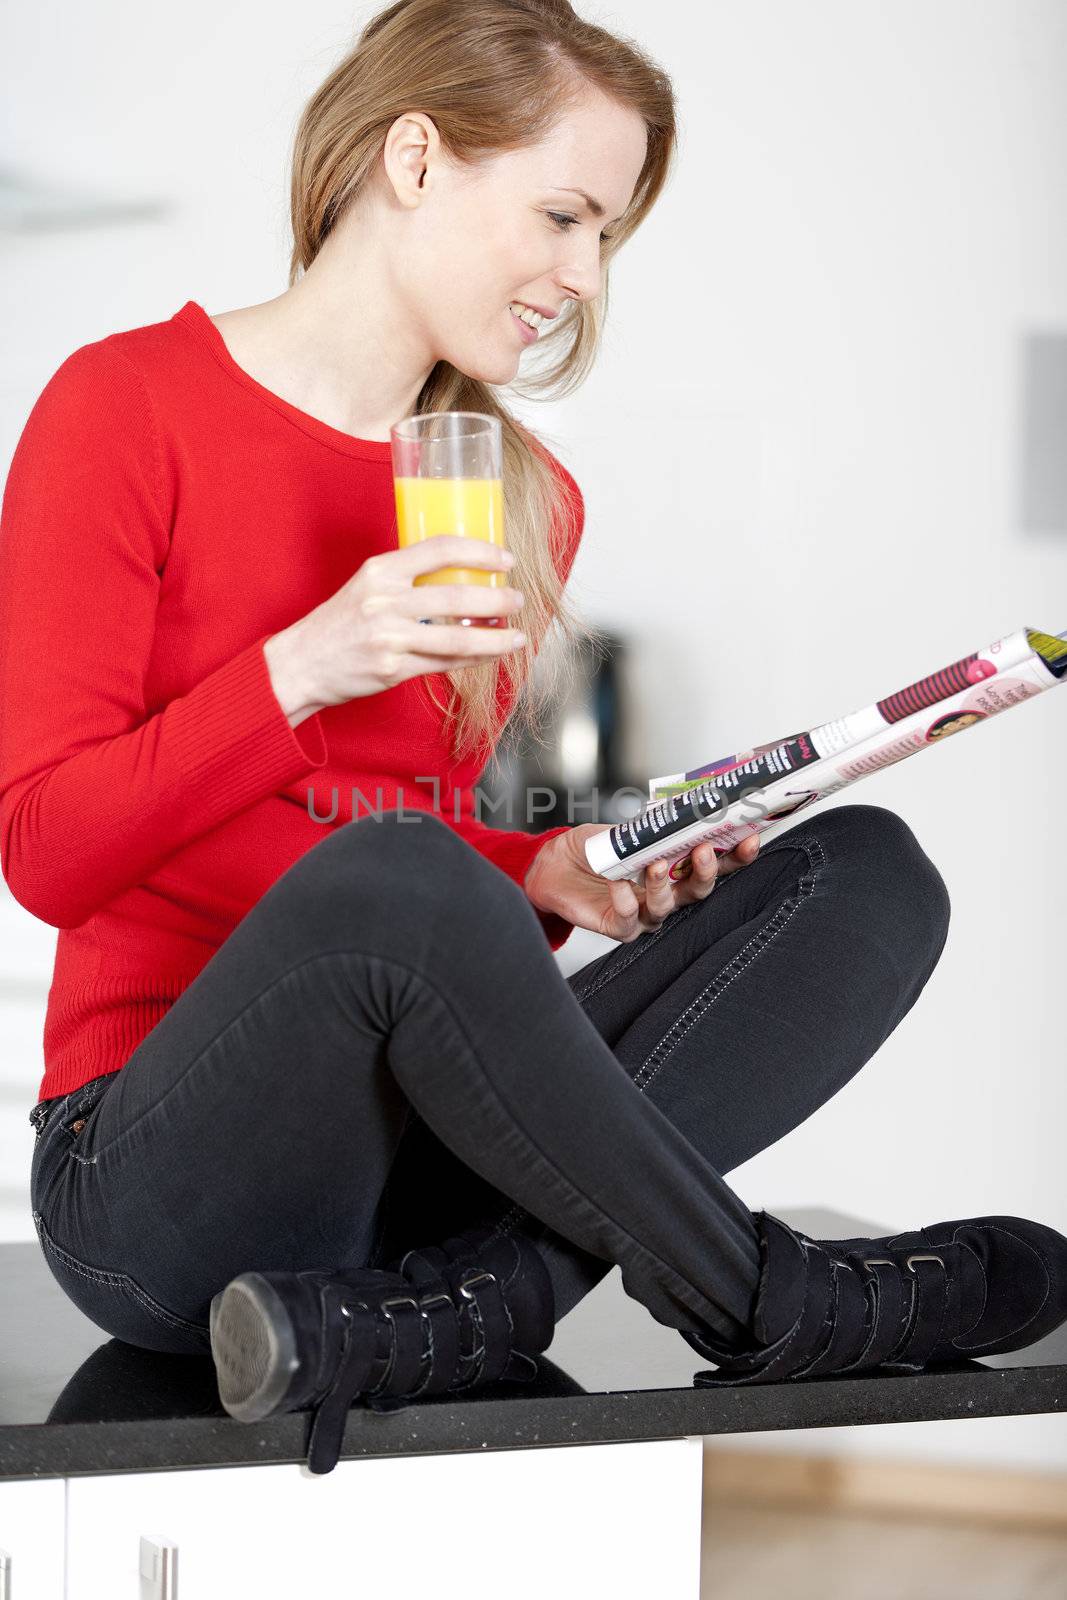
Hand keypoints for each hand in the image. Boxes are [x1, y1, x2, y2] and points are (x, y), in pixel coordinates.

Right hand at [263, 536, 525, 721]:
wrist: (301, 664)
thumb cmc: (339, 624)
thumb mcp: (367, 586)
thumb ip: (406, 579)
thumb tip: (460, 576)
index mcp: (380, 571)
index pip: (440, 549)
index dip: (480, 552)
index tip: (505, 559)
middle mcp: (385, 601)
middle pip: (457, 596)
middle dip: (497, 599)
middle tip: (518, 599)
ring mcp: (389, 637)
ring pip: (457, 637)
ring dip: (495, 637)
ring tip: (517, 636)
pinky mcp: (392, 669)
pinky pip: (444, 663)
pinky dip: (473, 659)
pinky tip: (490, 654)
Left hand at [524, 824, 761, 943]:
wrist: (553, 863)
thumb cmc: (592, 847)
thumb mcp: (625, 829)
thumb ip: (652, 826)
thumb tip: (680, 807)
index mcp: (675, 869)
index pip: (715, 866)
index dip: (735, 857)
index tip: (749, 838)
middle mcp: (666, 894)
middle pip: (698, 892)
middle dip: (705, 872)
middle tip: (703, 851)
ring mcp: (644, 913)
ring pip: (666, 907)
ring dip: (663, 885)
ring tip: (656, 865)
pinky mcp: (619, 926)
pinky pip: (629, 919)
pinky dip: (626, 901)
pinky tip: (618, 884)